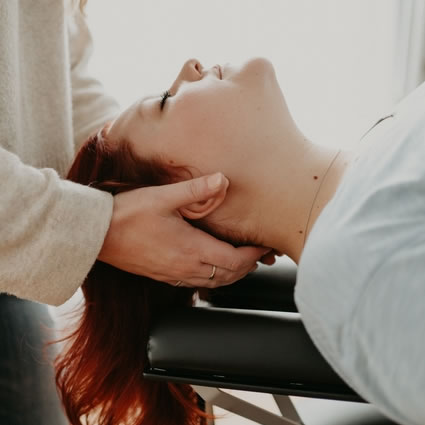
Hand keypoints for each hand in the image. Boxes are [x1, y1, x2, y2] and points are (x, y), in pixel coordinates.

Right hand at [98, 173, 270, 287]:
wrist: (98, 235)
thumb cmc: (128, 215)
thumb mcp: (163, 197)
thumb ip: (195, 190)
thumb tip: (222, 180)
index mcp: (191, 249)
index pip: (235, 261)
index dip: (253, 255)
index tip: (264, 246)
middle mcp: (186, 267)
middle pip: (229, 275)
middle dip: (249, 265)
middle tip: (260, 254)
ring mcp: (175, 275)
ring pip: (214, 282)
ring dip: (232, 273)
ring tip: (243, 261)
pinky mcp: (165, 276)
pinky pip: (197, 283)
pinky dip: (214, 277)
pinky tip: (213, 266)